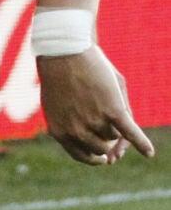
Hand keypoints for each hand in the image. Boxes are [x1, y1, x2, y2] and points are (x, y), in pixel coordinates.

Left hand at [36, 46, 154, 164]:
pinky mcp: (113, 110)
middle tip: (106, 123)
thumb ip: (79, 125)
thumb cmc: (63, 76)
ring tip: (104, 103)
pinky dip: (142, 144)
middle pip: (101, 148)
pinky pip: (132, 133)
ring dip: (113, 125)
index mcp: (59, 131)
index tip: (104, 158)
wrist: (64, 51)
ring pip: (113, 137)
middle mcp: (76, 131)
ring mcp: (95, 121)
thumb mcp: (64, 104)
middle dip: (106, 140)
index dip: (94, 157)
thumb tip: (104, 149)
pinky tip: (149, 153)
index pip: (82, 155)